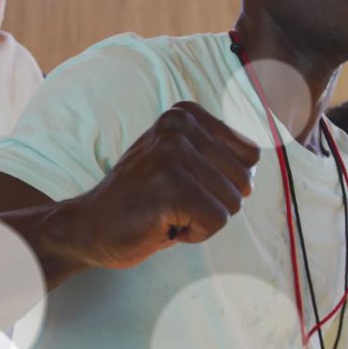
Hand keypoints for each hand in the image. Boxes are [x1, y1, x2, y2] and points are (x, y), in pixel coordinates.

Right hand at [70, 101, 259, 269]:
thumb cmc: (144, 200)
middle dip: (215, 203)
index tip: (186, 185)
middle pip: (244, 180)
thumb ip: (217, 152)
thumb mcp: (181, 161)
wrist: (89, 226)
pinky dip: (195, 234)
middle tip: (174, 203)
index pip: (250, 154)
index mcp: (185, 114)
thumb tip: (258, 156)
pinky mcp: (170, 187)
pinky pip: (216, 221)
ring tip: (167, 212)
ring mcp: (173, 155)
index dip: (223, 182)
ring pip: (232, 203)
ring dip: (203, 219)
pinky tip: (164, 225)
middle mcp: (179, 126)